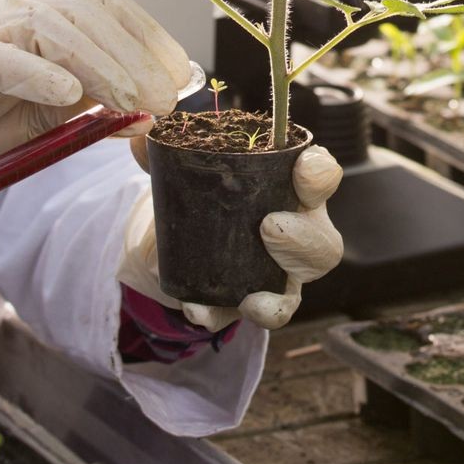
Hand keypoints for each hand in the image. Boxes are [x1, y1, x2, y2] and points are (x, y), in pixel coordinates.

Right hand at [0, 0, 186, 237]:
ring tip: (129, 100)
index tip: (181, 76)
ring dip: (99, 65)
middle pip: (88, 12)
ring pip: (51, 27)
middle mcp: (18, 5)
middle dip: (134, 55)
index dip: (151, 37)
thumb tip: (153, 110)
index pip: (111, 7)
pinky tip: (64, 93)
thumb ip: (97, 105)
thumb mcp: (53, 114)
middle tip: (164, 99)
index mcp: (47, 11)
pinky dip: (34, 72)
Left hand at [117, 145, 342, 330]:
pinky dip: (220, 316)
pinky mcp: (246, 306)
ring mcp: (275, 277)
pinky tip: (198, 310)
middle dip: (303, 240)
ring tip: (249, 298)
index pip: (321, 176)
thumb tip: (140, 140)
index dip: (320, 174)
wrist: (175, 238)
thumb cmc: (203, 191)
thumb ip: (167, 152)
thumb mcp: (186, 166)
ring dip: (276, 298)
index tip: (303, 170)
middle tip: (268, 227)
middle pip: (323, 245)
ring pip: (294, 294)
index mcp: (289, 187)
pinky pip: (238, 322)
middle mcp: (294, 233)